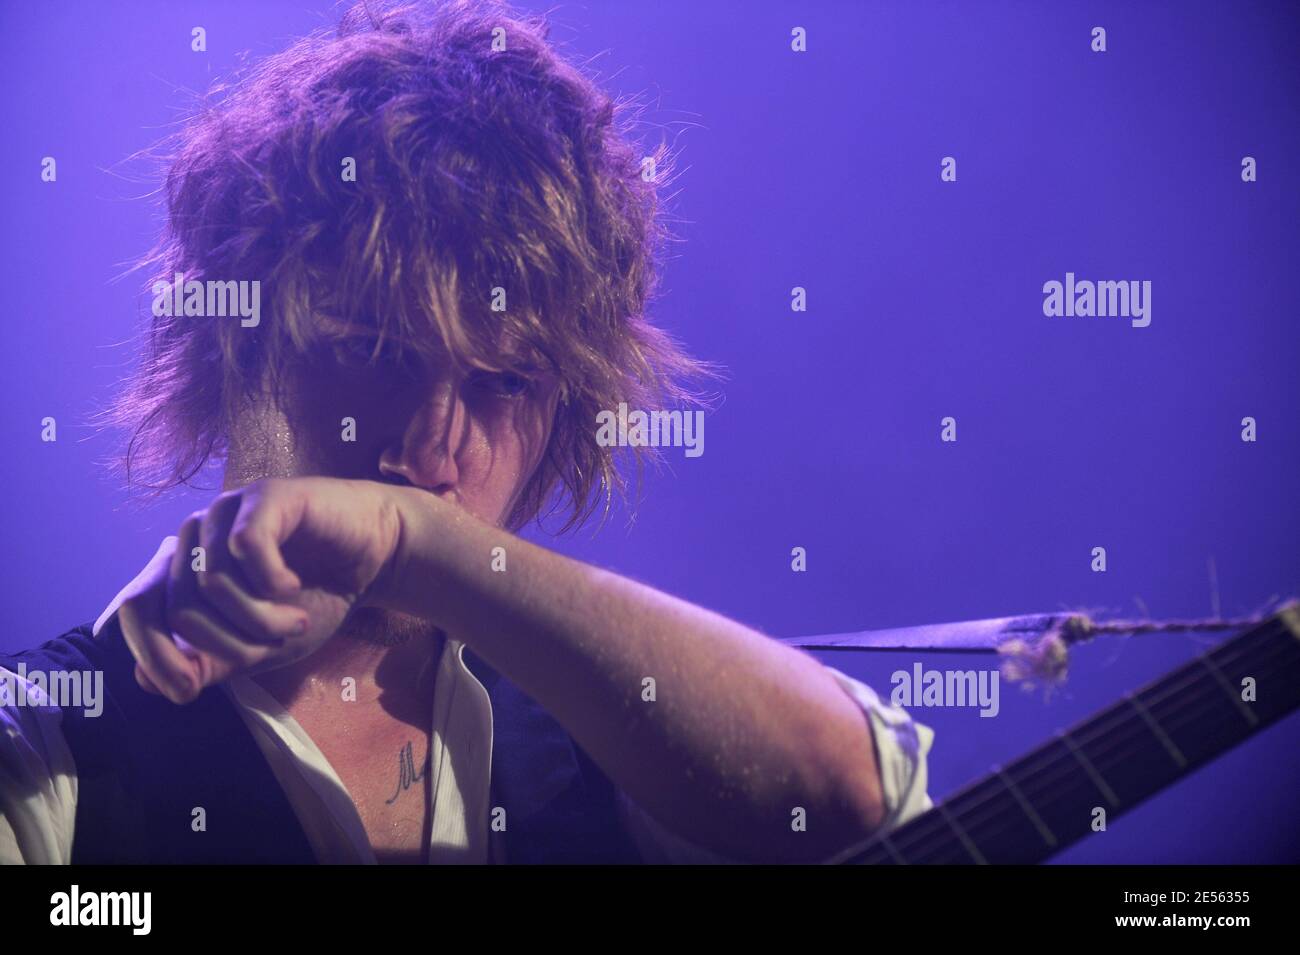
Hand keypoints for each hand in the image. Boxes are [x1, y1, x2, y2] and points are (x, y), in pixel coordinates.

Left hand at [116, 477, 403, 702]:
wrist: (375, 556)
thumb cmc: (317, 596)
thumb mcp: (259, 645)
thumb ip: (207, 661)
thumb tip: (147, 680)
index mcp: (185, 567)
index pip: (137, 608)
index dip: (152, 653)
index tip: (187, 691)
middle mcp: (196, 535)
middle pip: (178, 606)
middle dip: (230, 642)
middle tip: (277, 643)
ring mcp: (227, 511)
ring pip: (212, 582)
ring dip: (261, 618)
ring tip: (297, 621)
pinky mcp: (263, 496)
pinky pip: (245, 547)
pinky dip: (272, 581)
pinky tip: (293, 586)